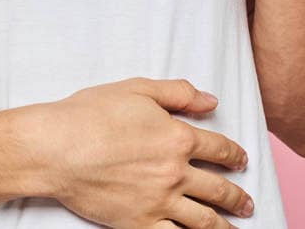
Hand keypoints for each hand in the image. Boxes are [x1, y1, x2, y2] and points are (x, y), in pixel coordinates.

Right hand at [31, 77, 254, 227]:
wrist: (57, 149)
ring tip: (236, 228)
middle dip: (237, 197)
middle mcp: (175, 172)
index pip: (219, 148)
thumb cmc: (91, 114)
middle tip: (247, 204)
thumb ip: (178, 93)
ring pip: (204, 220)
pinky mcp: (139, 224)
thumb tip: (210, 101)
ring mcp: (159, 201)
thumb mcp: (138, 89)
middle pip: (218, 189)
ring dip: (225, 225)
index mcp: (178, 137)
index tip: (242, 161)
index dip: (235, 155)